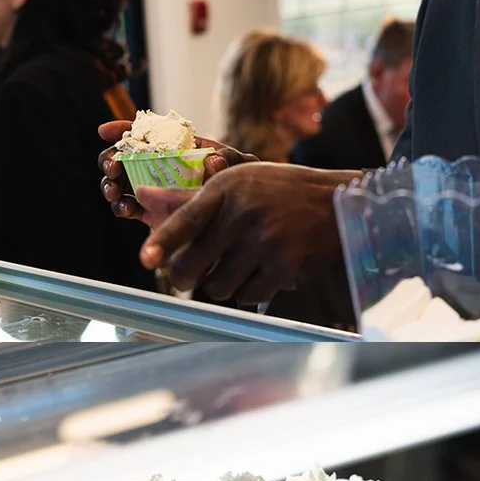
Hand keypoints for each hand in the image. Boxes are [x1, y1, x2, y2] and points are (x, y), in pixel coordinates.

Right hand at [98, 119, 253, 227]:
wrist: (236, 216)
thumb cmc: (239, 183)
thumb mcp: (239, 165)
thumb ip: (230, 158)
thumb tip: (214, 161)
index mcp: (173, 144)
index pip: (144, 131)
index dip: (122, 129)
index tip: (105, 131)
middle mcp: (156, 164)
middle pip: (122, 156)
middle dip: (109, 159)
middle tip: (112, 167)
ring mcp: (151, 188)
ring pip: (119, 182)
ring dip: (110, 184)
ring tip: (116, 192)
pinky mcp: (150, 212)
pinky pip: (127, 208)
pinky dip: (121, 207)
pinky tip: (127, 209)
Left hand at [132, 160, 353, 302]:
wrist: (335, 203)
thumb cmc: (277, 193)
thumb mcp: (236, 184)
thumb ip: (190, 199)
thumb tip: (143, 196)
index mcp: (227, 188)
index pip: (186, 219)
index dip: (163, 242)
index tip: (146, 259)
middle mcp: (244, 212)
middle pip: (193, 264)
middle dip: (184, 276)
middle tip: (186, 276)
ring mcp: (266, 240)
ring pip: (217, 287)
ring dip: (219, 285)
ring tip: (234, 268)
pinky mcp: (285, 265)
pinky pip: (246, 296)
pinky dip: (247, 292)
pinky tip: (258, 274)